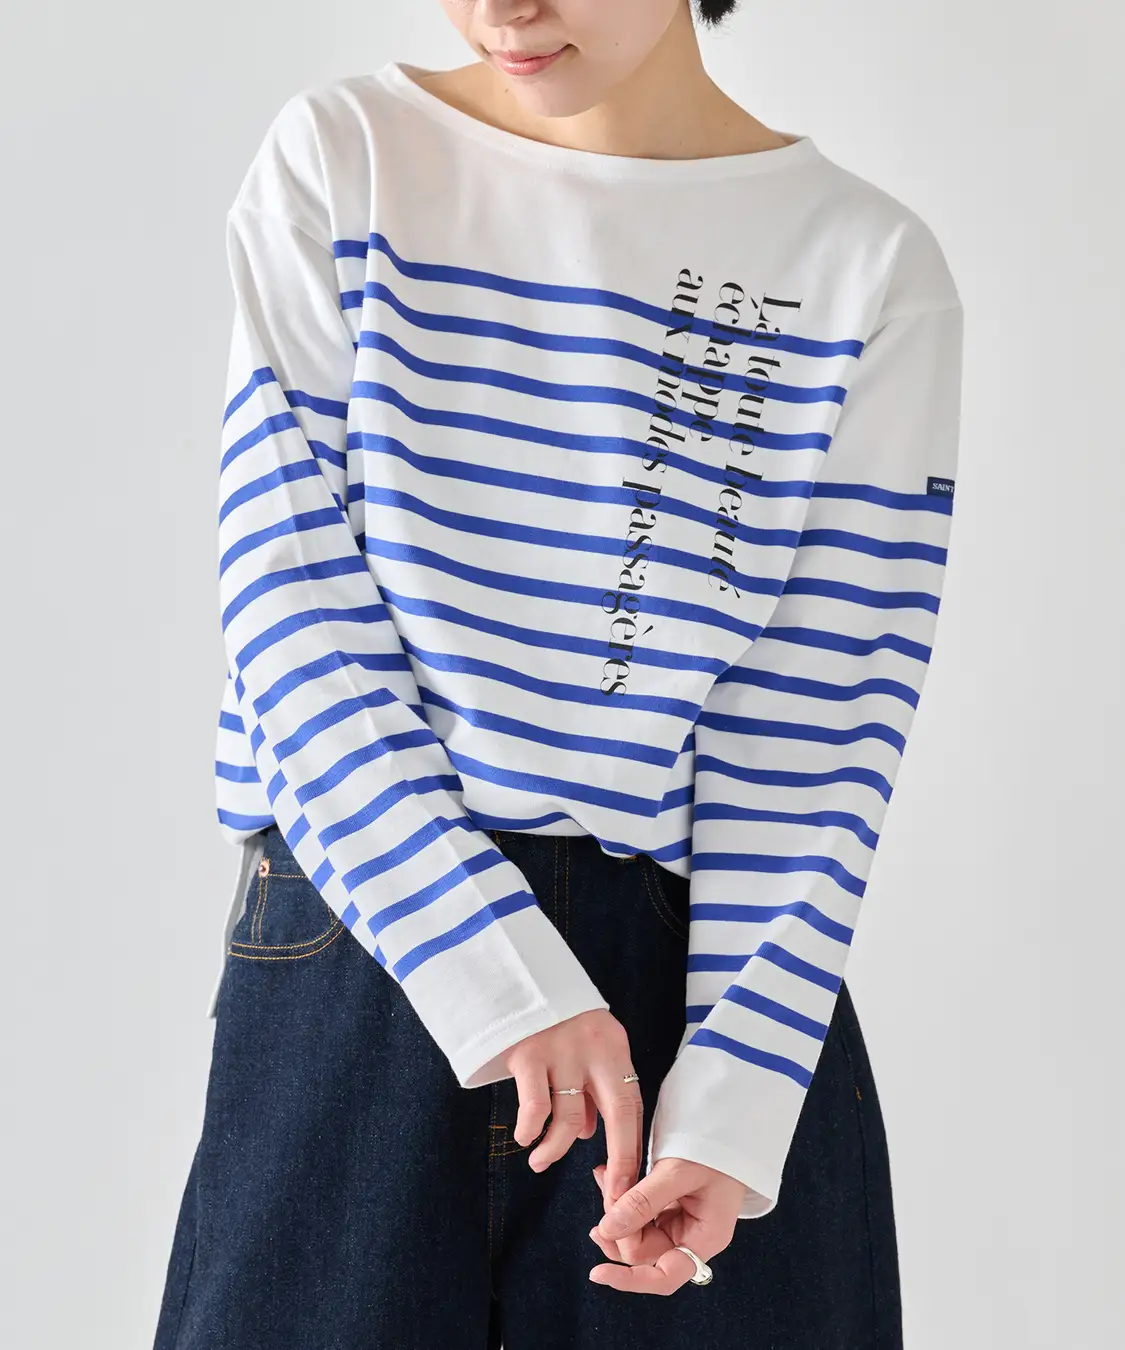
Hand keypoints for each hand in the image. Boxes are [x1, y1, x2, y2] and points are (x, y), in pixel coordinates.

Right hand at [504, 1010, 642, 1202]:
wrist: (519, 978)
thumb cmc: (557, 1020)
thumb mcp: (587, 1047)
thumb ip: (592, 1088)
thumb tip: (592, 1135)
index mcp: (614, 1049)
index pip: (633, 1106)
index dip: (633, 1149)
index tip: (629, 1187)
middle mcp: (595, 1050)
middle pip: (619, 1115)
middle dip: (619, 1162)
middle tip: (610, 1197)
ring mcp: (562, 1051)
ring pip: (570, 1119)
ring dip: (555, 1149)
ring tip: (540, 1162)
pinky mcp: (528, 1053)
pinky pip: (534, 1106)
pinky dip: (531, 1129)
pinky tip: (526, 1137)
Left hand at [586, 1158, 747, 1294]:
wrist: (730, 1126)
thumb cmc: (717, 1149)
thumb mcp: (679, 1172)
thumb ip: (643, 1201)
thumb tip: (608, 1229)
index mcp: (703, 1238)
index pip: (664, 1277)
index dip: (629, 1280)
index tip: (597, 1273)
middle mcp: (691, 1237)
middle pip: (643, 1252)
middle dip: (618, 1227)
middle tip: (607, 1188)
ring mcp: (680, 1222)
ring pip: (636, 1232)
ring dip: (616, 1209)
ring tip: (605, 1177)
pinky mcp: (669, 1207)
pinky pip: (638, 1212)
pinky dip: (623, 1197)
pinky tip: (612, 1177)